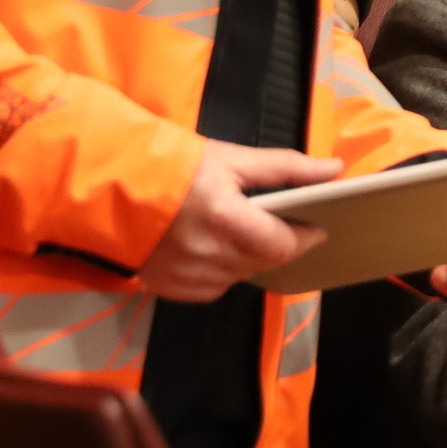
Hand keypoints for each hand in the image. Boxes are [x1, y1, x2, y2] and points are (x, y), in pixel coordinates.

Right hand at [140, 142, 339, 300]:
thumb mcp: (232, 158)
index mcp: (225, 218)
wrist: (113, 186)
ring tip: (240, 231)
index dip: (305, 237)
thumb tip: (333, 169)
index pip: (282, 245)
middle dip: (278, 245)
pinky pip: (214, 287)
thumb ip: (286, 167)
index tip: (317, 226)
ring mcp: (187, 276)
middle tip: (279, 224)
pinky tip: (214, 247)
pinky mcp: (171, 288)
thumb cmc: (174, 167)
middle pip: (265, 262)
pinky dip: (222, 271)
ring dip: (249, 257)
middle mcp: (207, 253)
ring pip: (241, 276)